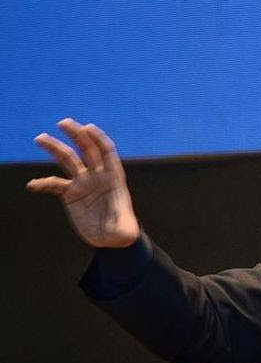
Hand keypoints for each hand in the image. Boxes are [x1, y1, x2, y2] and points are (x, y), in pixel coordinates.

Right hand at [26, 118, 139, 247]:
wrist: (110, 239)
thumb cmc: (122, 233)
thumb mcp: (125, 232)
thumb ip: (123, 230)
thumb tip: (123, 234)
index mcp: (113, 178)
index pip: (106, 152)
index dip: (98, 139)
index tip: (87, 128)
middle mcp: (97, 176)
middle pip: (86, 150)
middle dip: (76, 135)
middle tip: (63, 123)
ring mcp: (83, 183)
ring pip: (68, 160)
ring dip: (55, 148)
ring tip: (40, 138)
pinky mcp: (70, 194)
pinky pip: (54, 184)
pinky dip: (43, 183)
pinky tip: (33, 186)